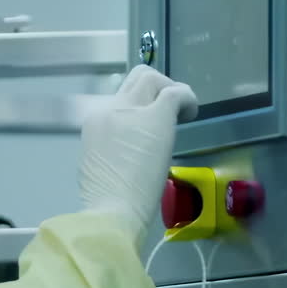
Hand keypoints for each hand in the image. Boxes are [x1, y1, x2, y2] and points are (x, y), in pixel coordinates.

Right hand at [78, 65, 198, 243]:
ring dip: (169, 90)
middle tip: (168, 109)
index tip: (148, 125)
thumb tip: (130, 145)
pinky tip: (191, 113)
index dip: (140, 107)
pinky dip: (187, 98)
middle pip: (136, 78)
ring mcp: (132, 111)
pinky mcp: (156, 118)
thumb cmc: (104, 201)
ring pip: (151, 78)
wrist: (111, 210)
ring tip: (180, 113)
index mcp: (95, 122)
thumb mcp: (98, 164)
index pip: (120, 99)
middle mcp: (110, 109)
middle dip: (156, 87)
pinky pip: (176, 93)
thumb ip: (112, 146)